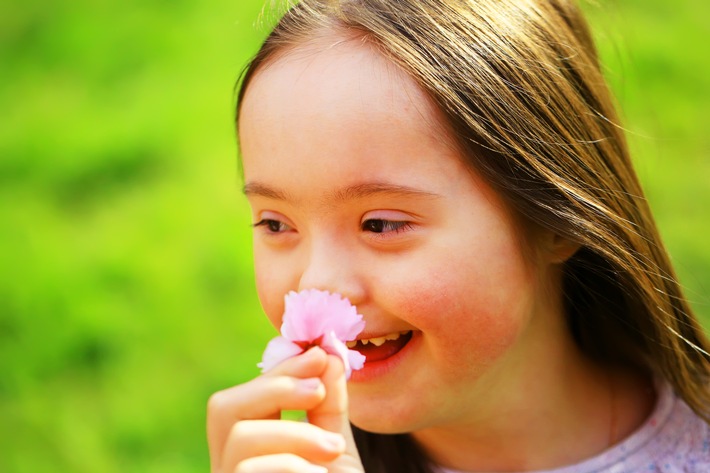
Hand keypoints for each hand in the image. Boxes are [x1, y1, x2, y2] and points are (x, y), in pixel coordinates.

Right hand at [207, 347, 364, 472]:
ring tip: (333, 450)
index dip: (280, 371)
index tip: (319, 354)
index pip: (246, 396)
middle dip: (275, 388)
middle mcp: (227, 468)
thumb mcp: (333, 447)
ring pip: (240, 438)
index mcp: (247, 448)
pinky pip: (253, 471)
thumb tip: (327, 353)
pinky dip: (295, 467)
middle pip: (224, 407)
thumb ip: (328, 405)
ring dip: (294, 433)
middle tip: (318, 392)